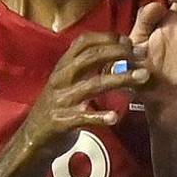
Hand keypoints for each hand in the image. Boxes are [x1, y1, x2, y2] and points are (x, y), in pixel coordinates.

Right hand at [17, 33, 147, 158]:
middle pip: (91, 58)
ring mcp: (61, 99)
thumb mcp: (67, 82)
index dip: (107, 38)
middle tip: (140, 55)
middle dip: (118, 52)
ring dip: (120, 79)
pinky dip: (100, 116)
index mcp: (63, 66)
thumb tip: (116, 54)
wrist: (33, 138)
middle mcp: (61, 78)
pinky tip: (115, 117)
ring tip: (142, 77)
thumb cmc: (56, 107)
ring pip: (93, 85)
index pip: (83, 42)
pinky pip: (84, 116)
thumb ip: (86, 68)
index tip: (129, 41)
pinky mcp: (62, 121)